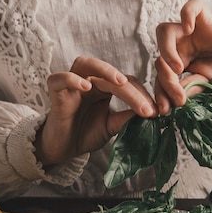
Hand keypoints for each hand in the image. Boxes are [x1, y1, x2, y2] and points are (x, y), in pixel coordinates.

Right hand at [35, 56, 156, 165]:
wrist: (63, 148)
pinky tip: (87, 86)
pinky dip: (72, 79)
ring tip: (120, 82)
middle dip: (131, 89)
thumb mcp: (111, 126)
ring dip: (103, 69)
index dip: (141, 95)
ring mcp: (71, 85)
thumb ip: (127, 117)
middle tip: (145, 106)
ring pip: (84, 63)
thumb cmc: (86, 134)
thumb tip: (151, 112)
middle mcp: (89, 81)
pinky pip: (60, 78)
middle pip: (110, 74)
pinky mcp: (55, 93)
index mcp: (104, 87)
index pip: (126, 82)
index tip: (156, 113)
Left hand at [154, 0, 211, 114]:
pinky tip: (188, 29)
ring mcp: (191, 31)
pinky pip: (191, 7)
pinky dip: (186, 15)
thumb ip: (191, 88)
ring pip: (164, 31)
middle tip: (179, 98)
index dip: (161, 92)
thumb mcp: (209, 84)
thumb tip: (173, 101)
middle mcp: (180, 45)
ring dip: (166, 51)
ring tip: (179, 68)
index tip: (166, 110)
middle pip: (158, 55)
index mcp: (178, 61)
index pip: (160, 75)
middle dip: (165, 80)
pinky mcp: (205, 18)